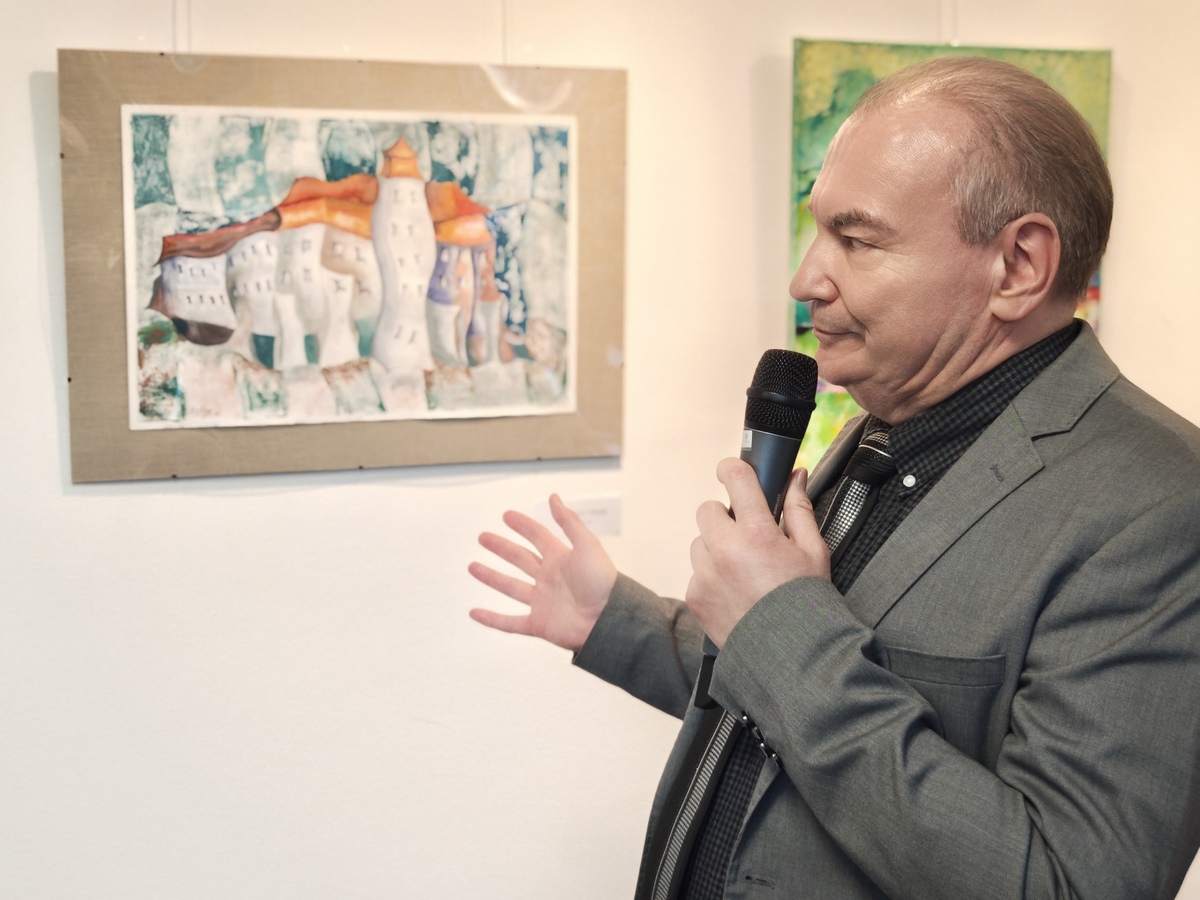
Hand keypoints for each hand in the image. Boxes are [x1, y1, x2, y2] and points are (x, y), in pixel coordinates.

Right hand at [468, 494, 617, 651]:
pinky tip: (475, 613)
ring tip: (473, 567)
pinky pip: (510, 623)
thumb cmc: (602, 582)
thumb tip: (554, 498)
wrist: (607, 619)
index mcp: (561, 559)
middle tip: (483, 537)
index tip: (507, 515)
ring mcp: (542, 602)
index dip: (523, 525)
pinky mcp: (538, 624)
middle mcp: (549, 579)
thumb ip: (569, 521)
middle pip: (520, 559)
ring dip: (491, 577)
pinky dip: (492, 619)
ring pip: (510, 587)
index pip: (538, 536)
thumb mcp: (587, 545)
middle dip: (501, 548)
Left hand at [686, 459, 830, 646]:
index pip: (735, 478)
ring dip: (715, 548)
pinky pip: (696, 573)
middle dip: (724, 517)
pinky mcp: (695, 596)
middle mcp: (726, 550)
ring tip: (743, 569)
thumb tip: (795, 477)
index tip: (732, 470)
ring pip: (699, 542)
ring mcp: (706, 574)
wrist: (792, 656)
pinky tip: (735, 591)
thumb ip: (799, 510)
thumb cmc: (806, 604)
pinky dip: (710, 577)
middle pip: (707, 510)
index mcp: (757, 533)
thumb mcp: (814, 552)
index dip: (732, 468)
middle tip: (746, 534)